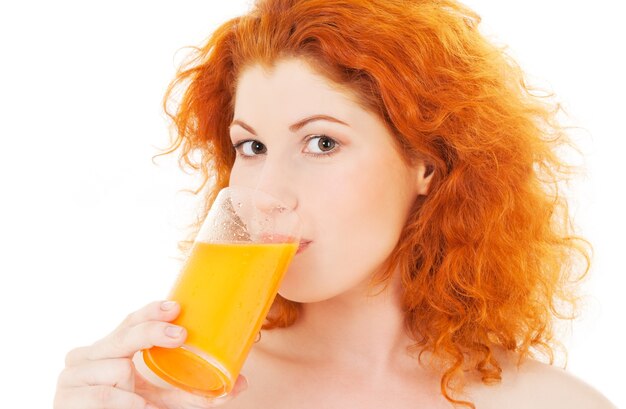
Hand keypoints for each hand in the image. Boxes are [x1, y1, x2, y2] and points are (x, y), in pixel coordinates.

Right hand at [54, 300, 247, 408]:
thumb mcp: (163, 402)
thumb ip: (196, 394)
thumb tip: (240, 385)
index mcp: (111, 347)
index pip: (131, 321)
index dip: (152, 311)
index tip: (176, 308)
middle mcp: (88, 354)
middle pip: (125, 335)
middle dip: (153, 332)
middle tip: (179, 336)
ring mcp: (73, 375)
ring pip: (117, 369)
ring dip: (133, 392)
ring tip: (136, 404)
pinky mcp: (67, 398)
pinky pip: (104, 395)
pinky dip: (123, 404)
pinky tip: (132, 407)